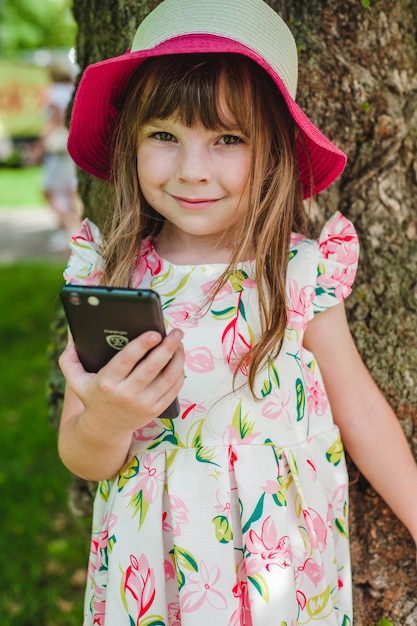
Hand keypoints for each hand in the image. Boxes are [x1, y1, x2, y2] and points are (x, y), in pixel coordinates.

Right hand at [59, 328, 184, 437]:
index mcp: (106, 383)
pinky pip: (173, 390)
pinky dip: (179, 373)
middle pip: (152, 368)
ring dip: (177, 358)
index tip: (154, 332)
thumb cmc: (92, 396)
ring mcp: (143, 404)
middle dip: (167, 347)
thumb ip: (69, 358)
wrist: (103, 430)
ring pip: (167, 378)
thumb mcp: (76, 380)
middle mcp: (126, 395)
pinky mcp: (155, 410)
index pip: (127, 360)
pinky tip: (179, 359)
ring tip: (179, 342)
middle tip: (176, 331)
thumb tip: (72, 335)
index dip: (142, 345)